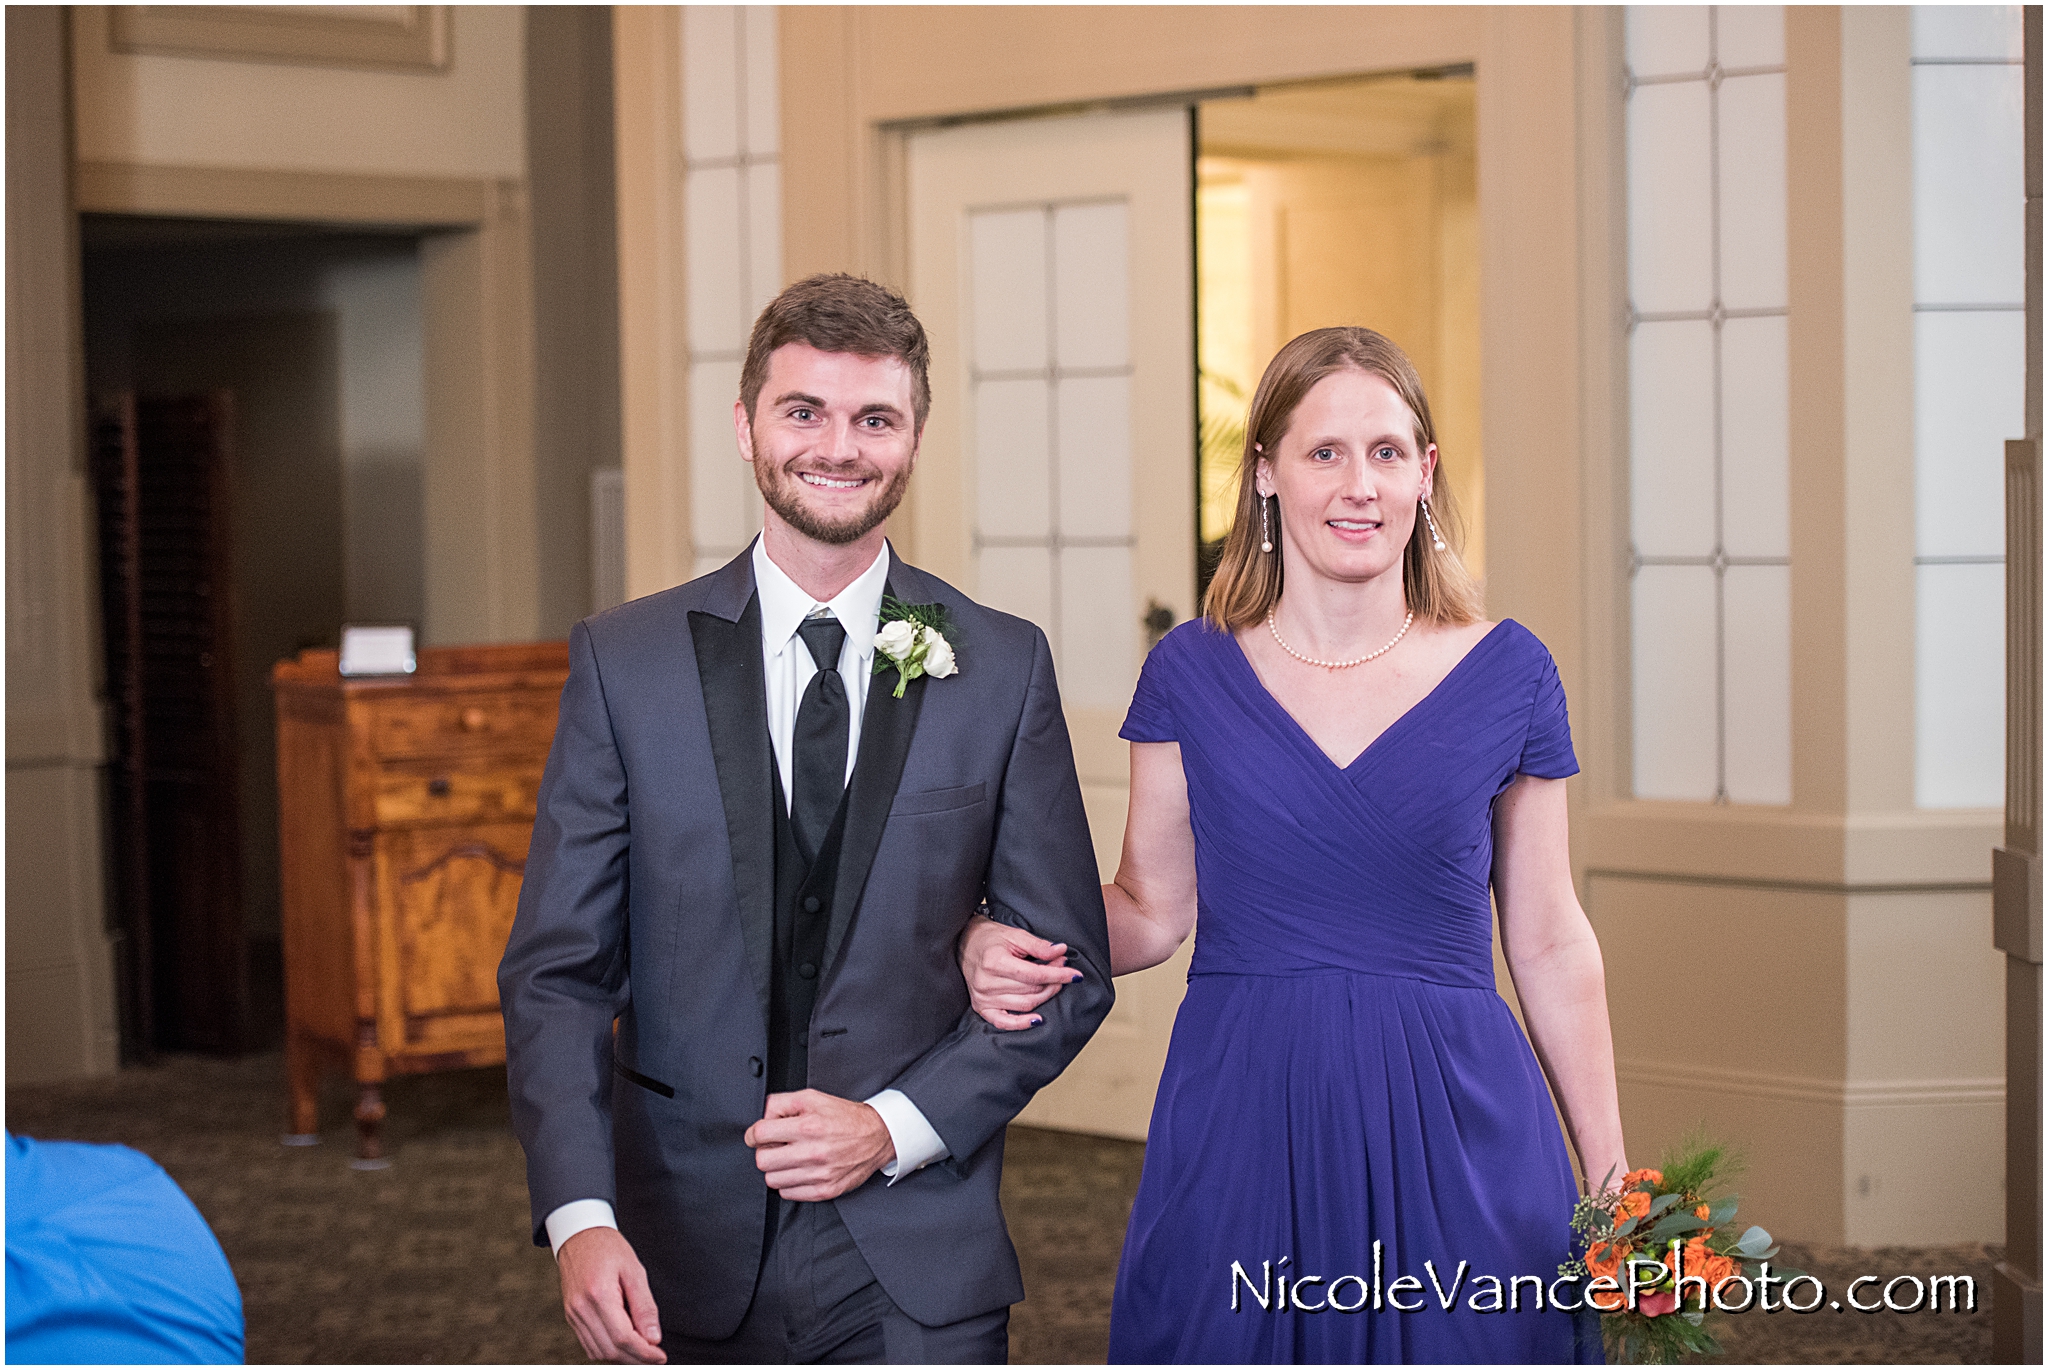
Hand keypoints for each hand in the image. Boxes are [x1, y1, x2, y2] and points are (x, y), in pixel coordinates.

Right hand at [556, 1226, 664, 1363]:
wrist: (579, 1236)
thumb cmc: (609, 1249)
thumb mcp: (635, 1271)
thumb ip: (645, 1306)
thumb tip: (654, 1338)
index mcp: (599, 1295)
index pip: (623, 1337)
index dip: (644, 1353)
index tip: (661, 1355)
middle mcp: (581, 1309)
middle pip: (610, 1350)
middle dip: (636, 1358)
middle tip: (656, 1356)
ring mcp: (573, 1315)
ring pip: (599, 1352)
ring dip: (622, 1357)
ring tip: (643, 1350)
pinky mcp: (571, 1317)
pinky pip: (589, 1344)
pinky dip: (608, 1350)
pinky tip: (623, 1343)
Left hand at [744, 1090, 895, 1200]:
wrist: (877, 1136)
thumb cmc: (844, 1117)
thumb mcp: (813, 1097)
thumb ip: (782, 1103)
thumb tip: (763, 1117)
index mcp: (808, 1126)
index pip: (760, 1134)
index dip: (754, 1134)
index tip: (757, 1135)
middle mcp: (813, 1152)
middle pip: (763, 1161)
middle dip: (764, 1151)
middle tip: (775, 1147)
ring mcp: (819, 1174)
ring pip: (773, 1180)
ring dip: (776, 1169)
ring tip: (788, 1159)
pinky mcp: (825, 1190)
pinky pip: (788, 1194)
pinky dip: (788, 1183)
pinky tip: (798, 1170)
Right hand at [958, 913, 1082, 1029]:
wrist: (964, 943)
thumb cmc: (990, 938)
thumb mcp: (1015, 935)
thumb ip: (1038, 945)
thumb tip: (1060, 951)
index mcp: (994, 962)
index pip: (1035, 975)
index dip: (1058, 975)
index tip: (1075, 974)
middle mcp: (987, 982)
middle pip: (1032, 990)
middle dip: (1054, 982)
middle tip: (1063, 970)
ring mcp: (983, 997)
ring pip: (1024, 1005)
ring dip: (1045, 996)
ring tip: (1053, 984)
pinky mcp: (980, 1007)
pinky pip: (1004, 1023)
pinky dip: (1022, 1024)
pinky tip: (1037, 1019)